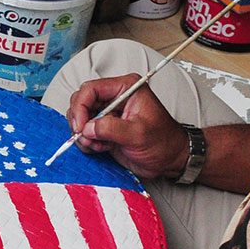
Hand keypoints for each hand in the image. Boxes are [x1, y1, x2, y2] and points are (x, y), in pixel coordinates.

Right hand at [64, 73, 188, 179]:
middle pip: (81, 101)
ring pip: (80, 117)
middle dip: (80, 121)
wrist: (169, 160)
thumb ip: (111, 128)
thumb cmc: (163, 142)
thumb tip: (88, 128)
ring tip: (97, 145)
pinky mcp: (105, 127)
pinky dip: (87, 142)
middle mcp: (115, 97)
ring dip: (82, 134)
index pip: (91, 89)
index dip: (81, 107)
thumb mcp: (138, 134)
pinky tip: (101, 148)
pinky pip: (85, 131)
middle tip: (84, 138)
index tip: (81, 127)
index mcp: (126, 88)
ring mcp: (108, 112)